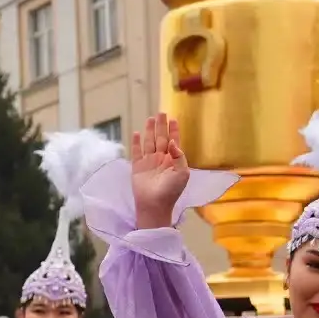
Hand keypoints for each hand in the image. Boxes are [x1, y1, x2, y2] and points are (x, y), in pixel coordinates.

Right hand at [130, 112, 189, 229]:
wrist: (155, 204)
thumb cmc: (171, 191)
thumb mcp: (182, 173)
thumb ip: (179, 156)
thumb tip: (172, 141)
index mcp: (173, 160)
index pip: (174, 141)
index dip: (174, 130)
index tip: (173, 119)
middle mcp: (161, 159)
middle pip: (161, 138)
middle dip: (161, 126)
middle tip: (161, 112)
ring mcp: (149, 162)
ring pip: (149, 142)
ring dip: (149, 131)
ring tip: (150, 118)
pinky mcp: (137, 167)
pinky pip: (136, 152)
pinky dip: (136, 142)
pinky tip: (136, 133)